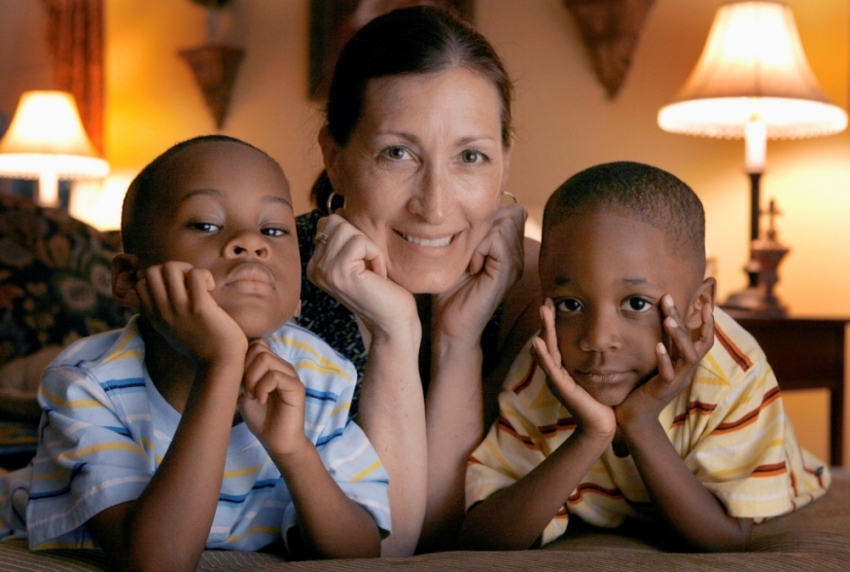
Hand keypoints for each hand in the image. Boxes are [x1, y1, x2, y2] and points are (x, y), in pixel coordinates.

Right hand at [135, 261, 246, 363]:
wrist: (220, 364)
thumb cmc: (203, 345)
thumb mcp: (174, 331)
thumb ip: (167, 313)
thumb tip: (169, 291)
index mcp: (155, 317)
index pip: (141, 284)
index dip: (161, 278)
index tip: (179, 289)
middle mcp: (163, 312)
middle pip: (152, 271)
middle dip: (172, 268)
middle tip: (190, 282)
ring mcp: (180, 309)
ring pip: (170, 267)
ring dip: (188, 269)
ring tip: (201, 284)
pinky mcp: (199, 308)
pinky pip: (196, 275)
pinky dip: (205, 275)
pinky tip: (211, 288)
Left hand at [238, 339, 309, 456]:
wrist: (277, 442)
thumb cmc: (262, 419)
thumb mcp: (245, 393)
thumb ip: (242, 375)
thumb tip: (233, 360)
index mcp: (272, 366)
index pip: (256, 344)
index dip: (243, 359)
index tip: (239, 382)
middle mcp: (283, 366)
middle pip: (258, 348)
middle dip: (245, 368)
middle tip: (246, 390)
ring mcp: (291, 375)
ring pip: (265, 359)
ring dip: (252, 379)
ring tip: (253, 396)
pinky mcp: (296, 388)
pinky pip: (275, 376)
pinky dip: (262, 388)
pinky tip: (261, 401)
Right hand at [306, 214, 417, 339]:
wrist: (393, 322)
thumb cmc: (384, 289)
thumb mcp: (360, 258)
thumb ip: (345, 237)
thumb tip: (339, 207)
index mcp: (316, 263)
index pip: (329, 222)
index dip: (355, 236)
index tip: (363, 263)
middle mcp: (314, 267)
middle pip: (336, 220)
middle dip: (361, 239)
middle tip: (369, 267)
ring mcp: (323, 270)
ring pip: (347, 228)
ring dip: (369, 248)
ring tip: (372, 272)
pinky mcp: (338, 272)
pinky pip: (361, 241)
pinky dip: (376, 255)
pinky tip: (376, 276)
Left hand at [433, 203, 525, 344]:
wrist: (451, 325)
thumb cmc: (449, 291)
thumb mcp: (458, 252)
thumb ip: (470, 229)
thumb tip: (465, 203)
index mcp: (508, 248)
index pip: (509, 209)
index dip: (485, 217)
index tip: (467, 242)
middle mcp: (518, 254)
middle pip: (510, 211)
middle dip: (484, 223)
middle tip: (468, 251)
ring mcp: (516, 263)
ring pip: (504, 222)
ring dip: (479, 236)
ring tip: (469, 260)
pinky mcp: (508, 272)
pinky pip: (497, 239)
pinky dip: (478, 248)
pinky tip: (471, 268)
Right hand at [531, 299, 615, 439]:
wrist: (600, 427)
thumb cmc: (599, 402)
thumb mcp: (595, 377)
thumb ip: (594, 362)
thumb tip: (603, 345)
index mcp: (564, 368)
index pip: (556, 340)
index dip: (554, 322)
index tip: (555, 303)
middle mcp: (557, 371)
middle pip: (548, 341)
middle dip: (547, 321)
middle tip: (546, 301)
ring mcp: (556, 379)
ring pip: (547, 350)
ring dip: (544, 330)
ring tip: (542, 311)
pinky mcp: (560, 387)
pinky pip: (550, 367)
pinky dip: (542, 354)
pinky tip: (537, 341)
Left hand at [616, 295, 713, 425]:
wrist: (635, 419)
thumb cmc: (644, 389)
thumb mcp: (657, 364)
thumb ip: (665, 346)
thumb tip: (666, 322)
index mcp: (684, 364)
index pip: (703, 341)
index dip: (707, 323)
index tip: (704, 301)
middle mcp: (685, 372)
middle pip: (697, 344)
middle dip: (686, 320)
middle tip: (669, 298)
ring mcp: (676, 381)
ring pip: (689, 357)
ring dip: (680, 337)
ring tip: (669, 319)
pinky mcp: (662, 390)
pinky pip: (668, 374)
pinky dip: (664, 359)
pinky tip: (658, 346)